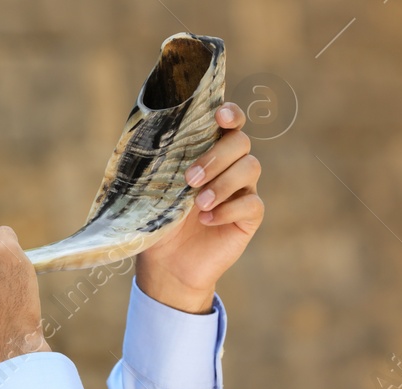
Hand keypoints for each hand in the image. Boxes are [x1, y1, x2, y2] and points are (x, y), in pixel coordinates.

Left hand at [135, 102, 263, 313]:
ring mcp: (243, 190)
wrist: (167, 263)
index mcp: (208, 150)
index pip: (229, 122)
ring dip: (223, 183)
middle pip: (240, 142)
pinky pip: (252, 204)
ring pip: (250, 168)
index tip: (221, 116)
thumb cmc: (158, 219)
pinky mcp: (249, 217)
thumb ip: (158, 159)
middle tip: (190, 178)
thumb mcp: (151, 186)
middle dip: (216, 156)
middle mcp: (230, 165)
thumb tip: (149, 129)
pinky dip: (228, 209)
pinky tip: (207, 220)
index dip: (231, 113)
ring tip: (198, 203)